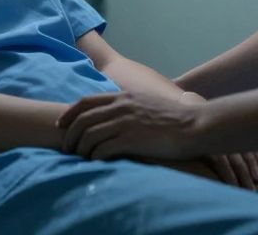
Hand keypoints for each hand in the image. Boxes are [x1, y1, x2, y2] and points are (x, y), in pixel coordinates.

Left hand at [57, 91, 203, 160]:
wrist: (196, 126)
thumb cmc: (175, 119)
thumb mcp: (147, 104)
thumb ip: (130, 107)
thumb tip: (117, 116)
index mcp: (123, 96)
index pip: (85, 102)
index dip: (69, 114)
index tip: (61, 125)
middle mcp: (121, 106)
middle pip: (82, 119)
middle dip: (69, 135)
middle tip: (67, 149)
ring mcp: (125, 122)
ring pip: (89, 135)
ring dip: (81, 149)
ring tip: (81, 159)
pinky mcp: (131, 139)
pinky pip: (102, 149)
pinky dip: (94, 157)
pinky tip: (96, 162)